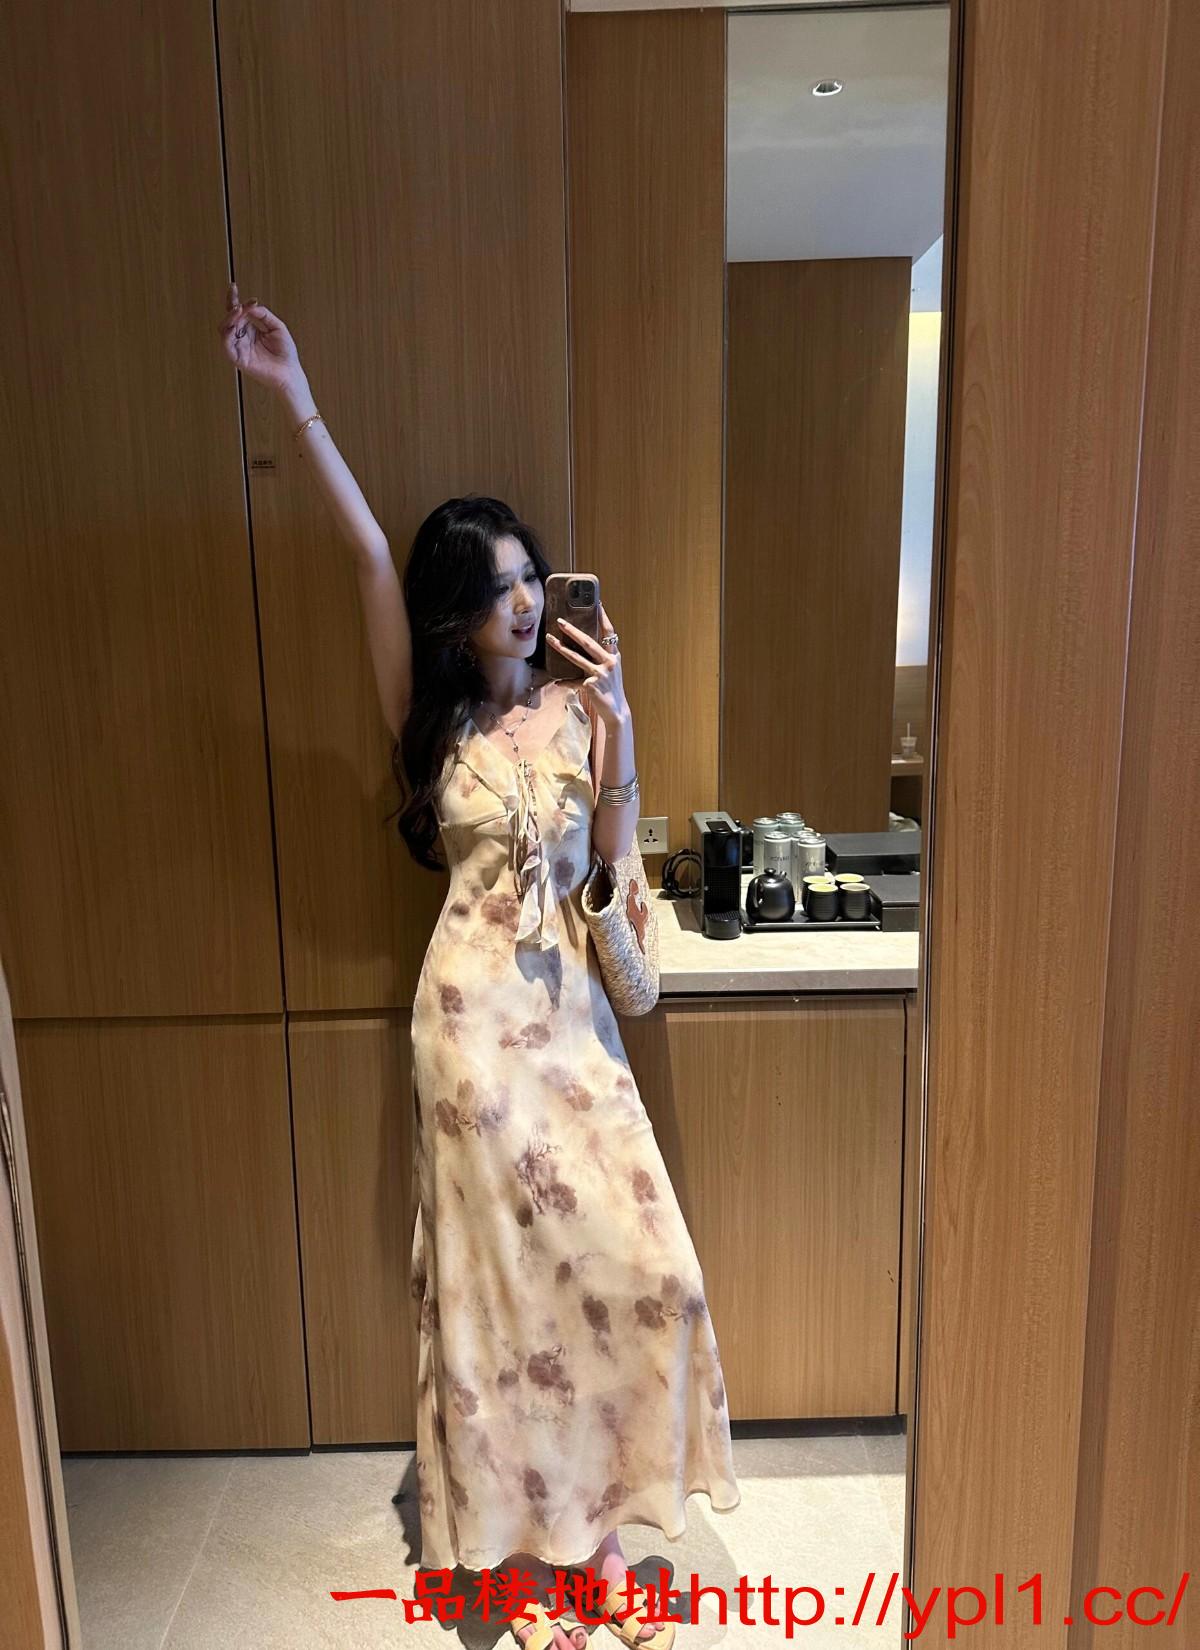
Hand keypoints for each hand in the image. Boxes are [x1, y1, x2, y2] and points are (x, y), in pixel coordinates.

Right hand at [217, 281, 303, 394]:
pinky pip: (227, 346)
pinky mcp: (238, 359)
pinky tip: (234, 326)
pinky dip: (227, 335)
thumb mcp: (277, 326)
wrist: (290, 372)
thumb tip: (249, 306)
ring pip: (224, 330)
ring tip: (238, 311)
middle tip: (240, 304)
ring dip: (230, 318)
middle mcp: (242, 337)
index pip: (237, 312)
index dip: (233, 298)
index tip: (233, 286)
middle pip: (229, 318)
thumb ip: (264, 315)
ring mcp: (239, 348)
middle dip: (232, 308)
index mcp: (250, 329)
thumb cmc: (285, 352)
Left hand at [547, 602, 628, 727]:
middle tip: (560, 621)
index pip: (609, 633)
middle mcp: (609, 663)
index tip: (597, 604)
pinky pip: (573, 682)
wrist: (616, 711)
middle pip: (588, 642)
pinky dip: (565, 682)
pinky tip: (557, 682)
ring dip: (561, 648)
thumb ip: (600, 660)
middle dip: (573, 630)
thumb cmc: (611, 690)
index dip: (603, 617)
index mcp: (614, 657)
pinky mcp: (590, 686)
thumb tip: (582, 647)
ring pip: (576, 658)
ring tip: (550, 639)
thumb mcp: (609, 672)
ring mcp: (599, 674)